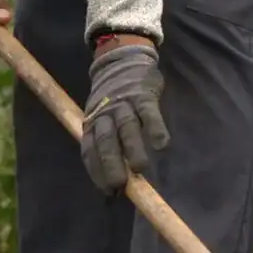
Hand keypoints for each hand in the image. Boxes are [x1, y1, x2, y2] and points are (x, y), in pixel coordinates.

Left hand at [81, 35, 167, 193]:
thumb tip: (113, 184)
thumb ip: (105, 143)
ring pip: (126, 127)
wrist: (123, 59)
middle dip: (111, 163)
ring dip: (132, 148)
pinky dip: (155, 128)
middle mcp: (105, 113)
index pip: (90, 150)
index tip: (108, 192)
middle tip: (120, 184)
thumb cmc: (113, 99)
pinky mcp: (143, 94)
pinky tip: (162, 144)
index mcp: (92, 122)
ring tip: (140, 168)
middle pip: (106, 140)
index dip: (97, 172)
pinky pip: (149, 112)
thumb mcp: (100, 118)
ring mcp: (124, 103)